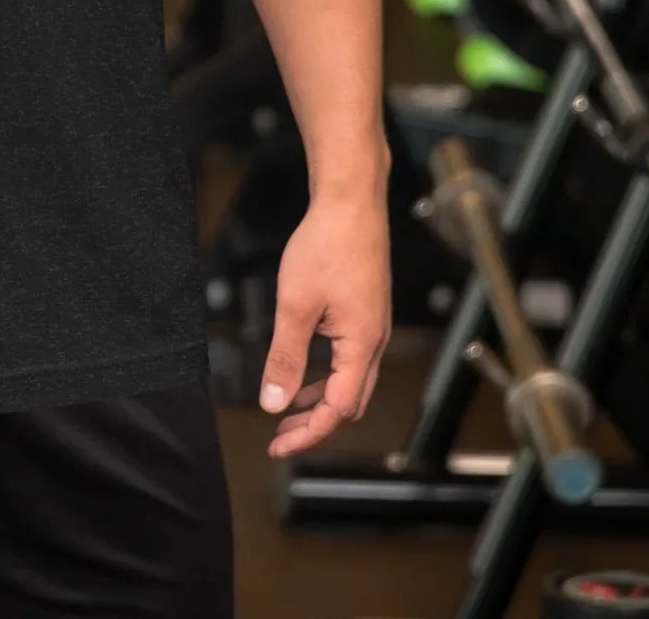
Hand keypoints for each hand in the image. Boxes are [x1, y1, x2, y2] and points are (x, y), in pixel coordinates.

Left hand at [259, 185, 390, 458]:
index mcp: (361, 346)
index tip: (278, 445)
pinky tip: (304, 369)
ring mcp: (373, 327)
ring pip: (351, 382)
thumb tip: (273, 402)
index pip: (338, 410)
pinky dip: (327, 374)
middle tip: (281, 435)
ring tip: (288, 409)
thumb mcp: (296, 305)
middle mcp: (374, 342)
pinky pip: (349, 359)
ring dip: (321, 400)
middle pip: (349, 403)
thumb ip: (285, 356)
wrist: (351, 202)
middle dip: (316, 424)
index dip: (308, 433)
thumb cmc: (327, 246)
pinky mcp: (366, 312)